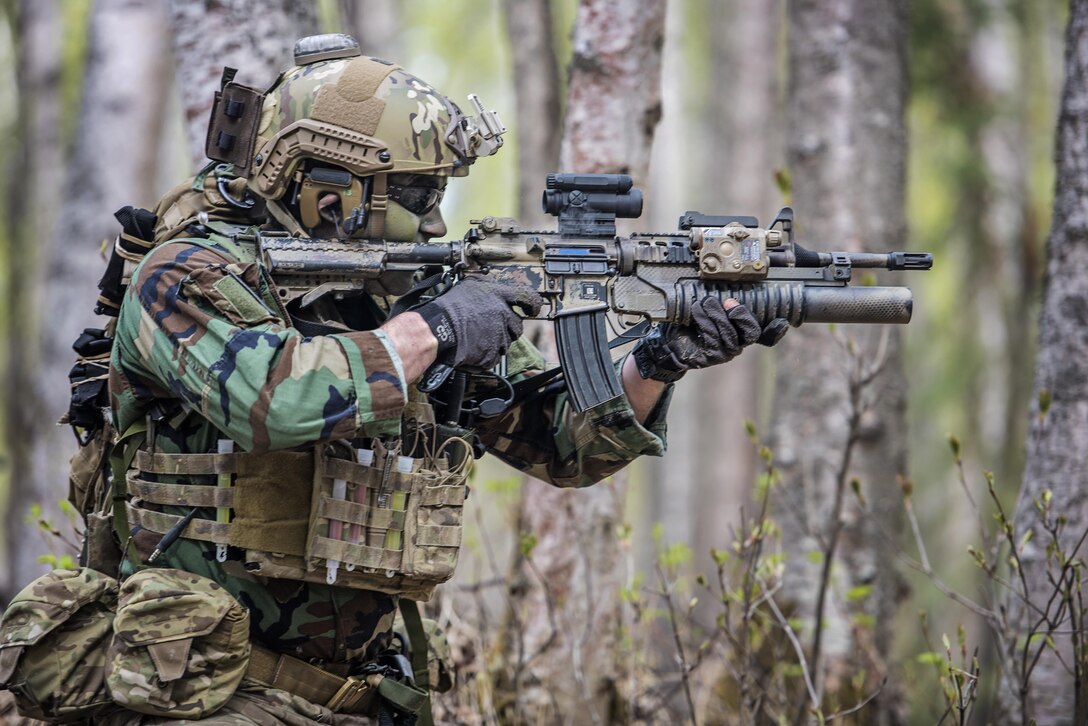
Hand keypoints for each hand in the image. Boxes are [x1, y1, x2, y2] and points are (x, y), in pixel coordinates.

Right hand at [416, 275, 542, 368]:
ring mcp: (498, 334)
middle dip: (508, 328)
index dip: (532, 305)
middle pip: (517, 326)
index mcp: (498, 295)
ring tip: (478, 337)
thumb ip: (487, 288)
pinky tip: (475, 348)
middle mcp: (502, 314)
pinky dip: (486, 355)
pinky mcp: (491, 352)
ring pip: (506, 342)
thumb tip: (496, 291)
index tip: (532, 310)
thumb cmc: (448, 308)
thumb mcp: (469, 286)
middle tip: (492, 327)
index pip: (527, 297)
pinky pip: (495, 356)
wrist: (438, 329)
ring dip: (496, 341)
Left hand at [632, 297, 787, 381]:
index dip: (775, 331)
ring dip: (717, 315)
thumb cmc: (689, 324)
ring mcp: (725, 352)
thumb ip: (719, 301)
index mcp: (740, 332)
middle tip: (729, 302)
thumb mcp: (706, 309)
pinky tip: (697, 312)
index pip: (765, 335)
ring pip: (730, 334)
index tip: (781, 321)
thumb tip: (725, 287)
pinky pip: (713, 338)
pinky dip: (705, 321)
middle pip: (752, 333)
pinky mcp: (711, 357)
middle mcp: (737, 343)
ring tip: (705, 302)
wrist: (668, 343)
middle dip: (742, 315)